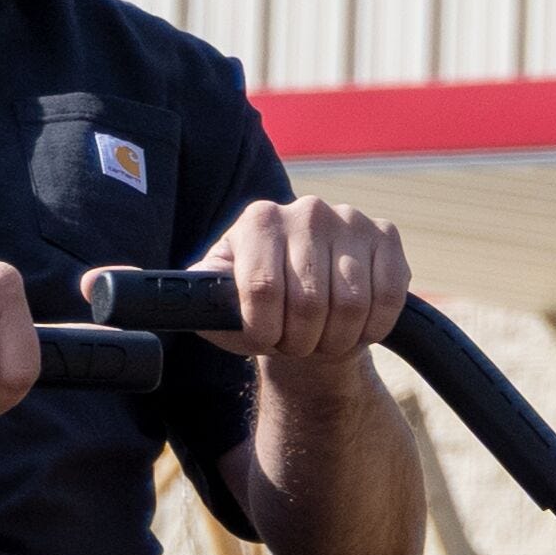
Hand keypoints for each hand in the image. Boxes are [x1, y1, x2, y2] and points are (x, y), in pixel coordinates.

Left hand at [209, 190, 409, 369]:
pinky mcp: (387, 235)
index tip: (264, 340)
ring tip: (322, 338)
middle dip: (301, 342)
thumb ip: (197, 300)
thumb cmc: (259, 308)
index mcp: (259, 220)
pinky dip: (372, 328)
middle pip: (308, 303)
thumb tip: (166, 295)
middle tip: (295, 345)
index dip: (265, 331)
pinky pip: (389, 297)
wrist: (308, 309)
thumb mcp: (219, 305)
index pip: (262, 289)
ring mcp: (350, 218)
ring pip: (352, 305)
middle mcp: (306, 210)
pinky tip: (355, 327)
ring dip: (336, 340)